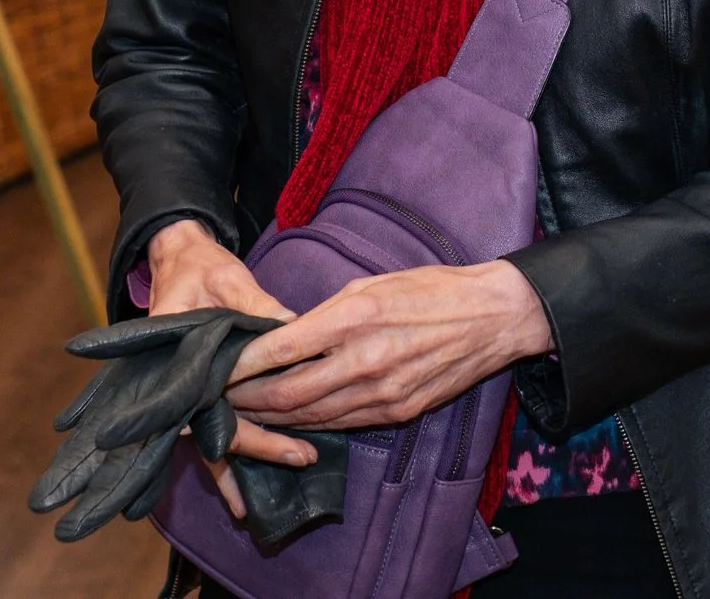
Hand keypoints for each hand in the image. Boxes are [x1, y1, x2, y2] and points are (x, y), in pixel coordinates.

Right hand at [142, 220, 313, 514]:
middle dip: (259, 452)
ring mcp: (185, 389)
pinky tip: (254, 469)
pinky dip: (234, 444)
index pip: (220, 415)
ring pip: (211, 438)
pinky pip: (215, 422)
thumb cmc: (200, 269)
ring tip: (271, 487)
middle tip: (304, 459)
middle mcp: (177, 385)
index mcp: (179, 363)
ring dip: (240, 464)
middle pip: (216, 435)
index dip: (258, 438)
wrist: (176, 260)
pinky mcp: (198, 386)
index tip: (296, 449)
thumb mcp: (227, 280)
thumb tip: (292, 325)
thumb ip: (255, 305)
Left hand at [224, 262, 552, 431]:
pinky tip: (291, 419)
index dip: (242, 364)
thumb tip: (285, 337)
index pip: (281, 349)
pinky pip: (342, 424)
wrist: (493, 318)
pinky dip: (310, 424)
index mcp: (355, 318)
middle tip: (219, 397)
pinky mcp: (398, 413)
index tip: (216, 366)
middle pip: (288, 393)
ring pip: (311, 417)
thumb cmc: (432, 289)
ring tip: (245, 411)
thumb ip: (325, 315)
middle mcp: (365, 360)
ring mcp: (383, 393)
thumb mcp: (371, 285)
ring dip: (273, 417)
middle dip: (247, 399)